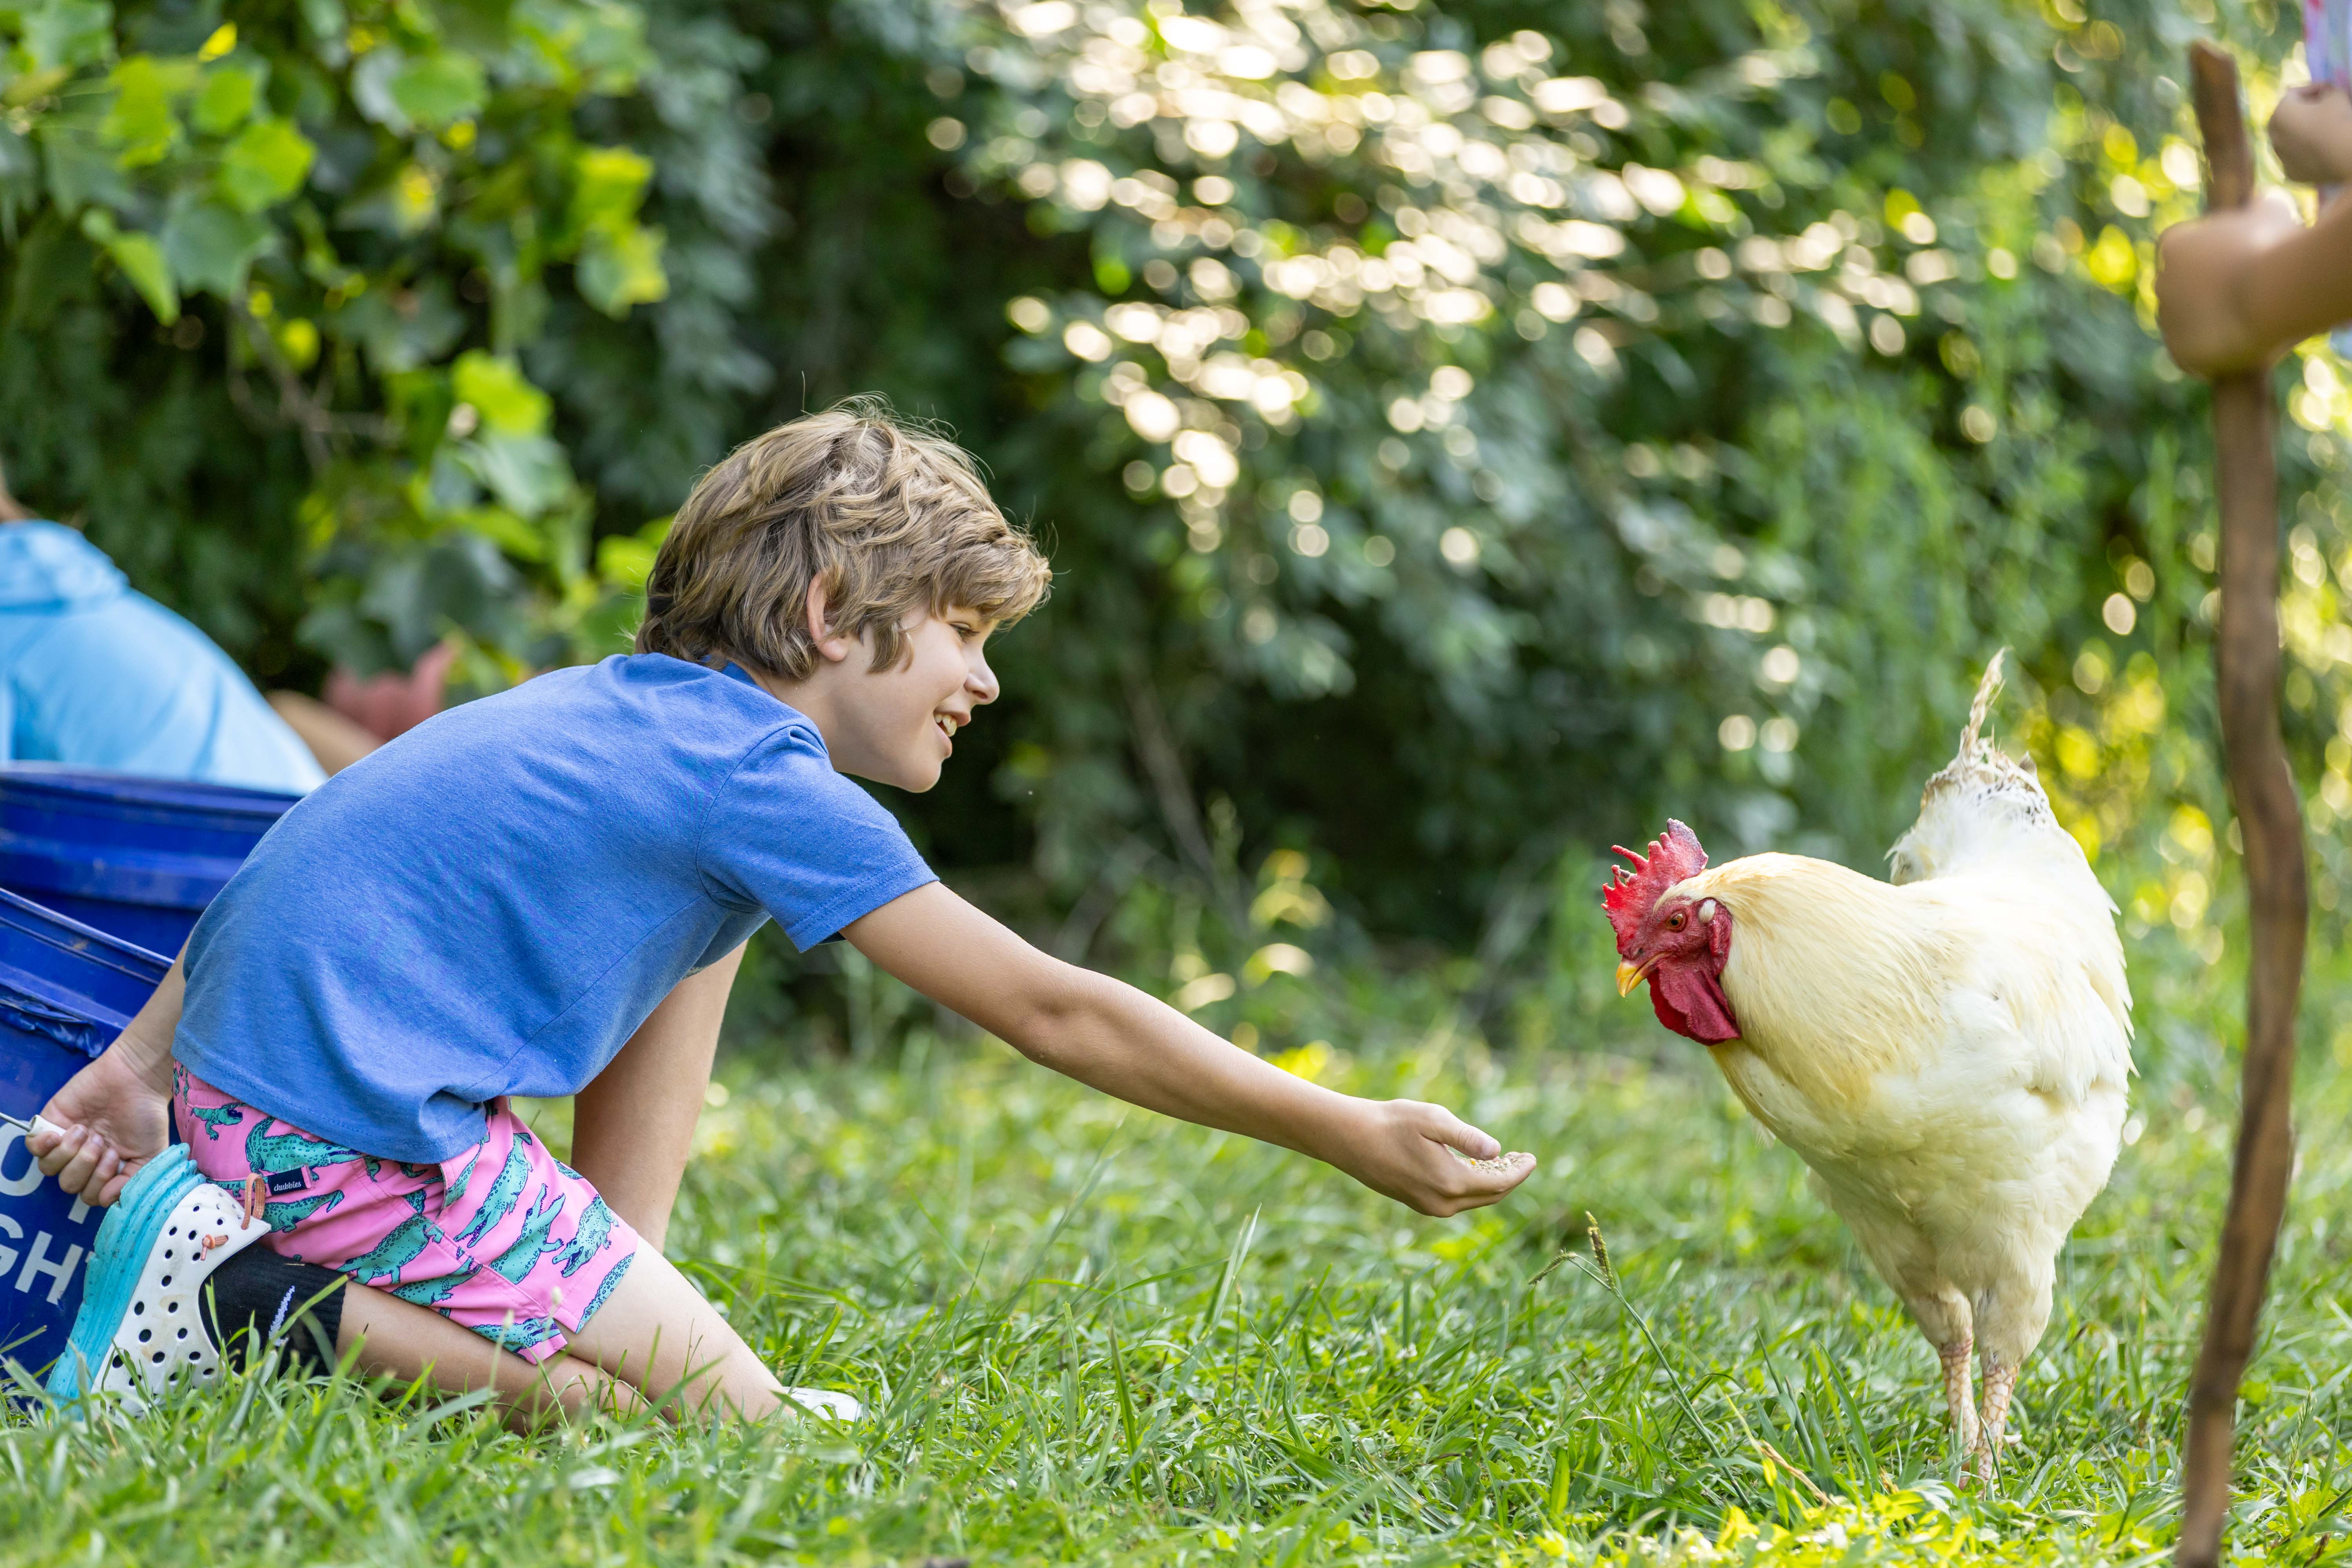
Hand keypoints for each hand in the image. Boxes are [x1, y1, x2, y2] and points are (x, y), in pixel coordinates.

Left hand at [30, 1046, 171, 1206]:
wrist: (135, 1079)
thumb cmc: (146, 1115)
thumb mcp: (151, 1154)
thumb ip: (133, 1182)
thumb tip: (106, 1199)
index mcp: (106, 1169)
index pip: (89, 1195)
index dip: (99, 1184)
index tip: (115, 1158)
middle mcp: (84, 1158)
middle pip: (68, 1184)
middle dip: (86, 1166)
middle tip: (102, 1142)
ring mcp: (66, 1142)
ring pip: (49, 1169)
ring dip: (70, 1153)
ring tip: (87, 1131)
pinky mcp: (51, 1123)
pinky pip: (33, 1149)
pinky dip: (44, 1146)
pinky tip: (59, 1134)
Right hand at [1327, 1099, 1535, 1216]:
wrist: (1350, 1139)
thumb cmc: (1391, 1123)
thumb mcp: (1433, 1120)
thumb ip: (1467, 1137)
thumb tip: (1497, 1151)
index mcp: (1451, 1182)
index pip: (1500, 1183)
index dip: (1520, 1171)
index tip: (1533, 1159)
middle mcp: (1443, 1203)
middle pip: (1490, 1196)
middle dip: (1509, 1178)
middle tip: (1522, 1160)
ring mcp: (1430, 1206)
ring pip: (1473, 1200)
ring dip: (1491, 1183)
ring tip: (1502, 1162)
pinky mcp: (1418, 1203)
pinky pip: (1456, 1200)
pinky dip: (1471, 1187)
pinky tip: (1472, 1168)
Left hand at [2156, 190, 2305, 375]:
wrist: (2276, 290)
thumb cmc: (2276, 246)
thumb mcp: (2271, 214)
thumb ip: (2257, 209)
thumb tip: (2258, 203)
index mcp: (2173, 244)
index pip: (2182, 253)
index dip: (2212, 262)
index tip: (2238, 268)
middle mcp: (2160, 280)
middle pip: (2183, 291)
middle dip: (2209, 295)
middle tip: (2247, 298)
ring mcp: (2166, 318)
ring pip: (2188, 325)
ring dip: (2211, 326)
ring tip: (2250, 323)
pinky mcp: (2178, 351)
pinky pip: (2193, 356)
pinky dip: (2213, 356)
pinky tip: (2241, 349)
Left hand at [2271, 83, 2351, 185]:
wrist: (2345, 156)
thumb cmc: (2337, 121)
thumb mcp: (2336, 95)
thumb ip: (2326, 90)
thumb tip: (2323, 93)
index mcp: (2280, 113)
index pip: (2293, 94)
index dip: (2312, 89)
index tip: (2327, 90)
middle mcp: (2273, 136)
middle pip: (2285, 118)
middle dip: (2301, 111)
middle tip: (2321, 108)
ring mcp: (2280, 157)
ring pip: (2287, 139)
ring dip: (2300, 132)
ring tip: (2320, 129)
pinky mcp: (2290, 173)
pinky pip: (2295, 158)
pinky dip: (2304, 152)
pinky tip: (2319, 149)